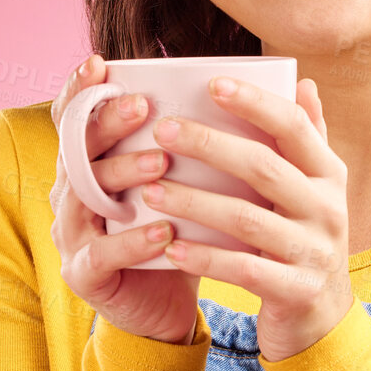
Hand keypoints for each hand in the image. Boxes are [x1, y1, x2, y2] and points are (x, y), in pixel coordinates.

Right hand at [48, 55, 199, 344]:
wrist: (167, 307)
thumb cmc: (183, 234)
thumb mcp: (198, 183)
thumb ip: (226, 137)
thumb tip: (297, 86)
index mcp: (92, 163)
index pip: (75, 118)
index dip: (81, 89)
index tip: (102, 63)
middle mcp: (72, 192)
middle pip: (76, 148)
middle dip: (108, 124)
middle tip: (145, 108)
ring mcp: (73, 234)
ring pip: (84, 196)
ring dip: (122, 175)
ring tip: (160, 163)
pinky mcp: (85, 274)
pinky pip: (102, 254)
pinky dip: (132, 240)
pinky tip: (164, 231)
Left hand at [141, 74, 352, 362]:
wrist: (323, 320)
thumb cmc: (303, 241)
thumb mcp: (315, 191)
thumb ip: (309, 140)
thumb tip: (304, 83)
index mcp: (329, 176)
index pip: (294, 127)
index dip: (256, 103)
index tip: (213, 84)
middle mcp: (328, 209)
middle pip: (265, 168)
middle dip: (210, 146)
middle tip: (162, 131)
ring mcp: (315, 252)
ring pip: (247, 220)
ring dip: (195, 203)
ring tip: (152, 190)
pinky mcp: (296, 291)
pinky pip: (244, 270)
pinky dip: (205, 259)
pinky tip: (170, 248)